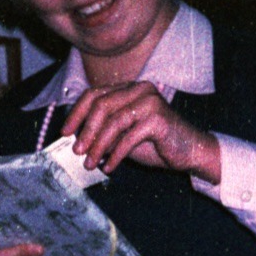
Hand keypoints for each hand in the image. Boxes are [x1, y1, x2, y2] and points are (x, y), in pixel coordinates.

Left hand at [64, 82, 221, 181]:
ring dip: (98, 146)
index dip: (76, 113)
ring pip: (113, 122)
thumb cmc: (156, 143)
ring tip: (91, 163)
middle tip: (78, 151)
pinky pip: (129, 137)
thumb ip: (105, 132)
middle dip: (86, 131)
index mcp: (128, 89)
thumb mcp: (124, 135)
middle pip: (101, 106)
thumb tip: (78, 140)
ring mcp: (150, 102)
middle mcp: (139, 90)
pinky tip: (109, 167)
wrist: (190, 152)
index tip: (64, 132)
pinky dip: (115, 154)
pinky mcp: (158, 118)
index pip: (94, 94)